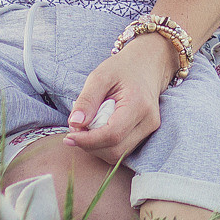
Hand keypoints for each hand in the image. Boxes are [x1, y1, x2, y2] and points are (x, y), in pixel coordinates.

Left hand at [62, 34, 176, 160]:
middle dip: (90, 146)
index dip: (88, 140)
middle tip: (75, 130)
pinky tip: (97, 130)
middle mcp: (149, 122)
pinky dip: (105, 145)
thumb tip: (75, 124)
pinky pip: (122, 150)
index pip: (112, 135)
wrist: (148, 64)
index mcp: (139, 105)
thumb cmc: (123, 68)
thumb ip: (87, 100)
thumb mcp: (100, 76)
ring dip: (97, 147)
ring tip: (86, 128)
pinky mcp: (146, 134)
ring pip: (119, 154)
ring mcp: (150, 130)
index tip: (69, 136)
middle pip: (115, 150)